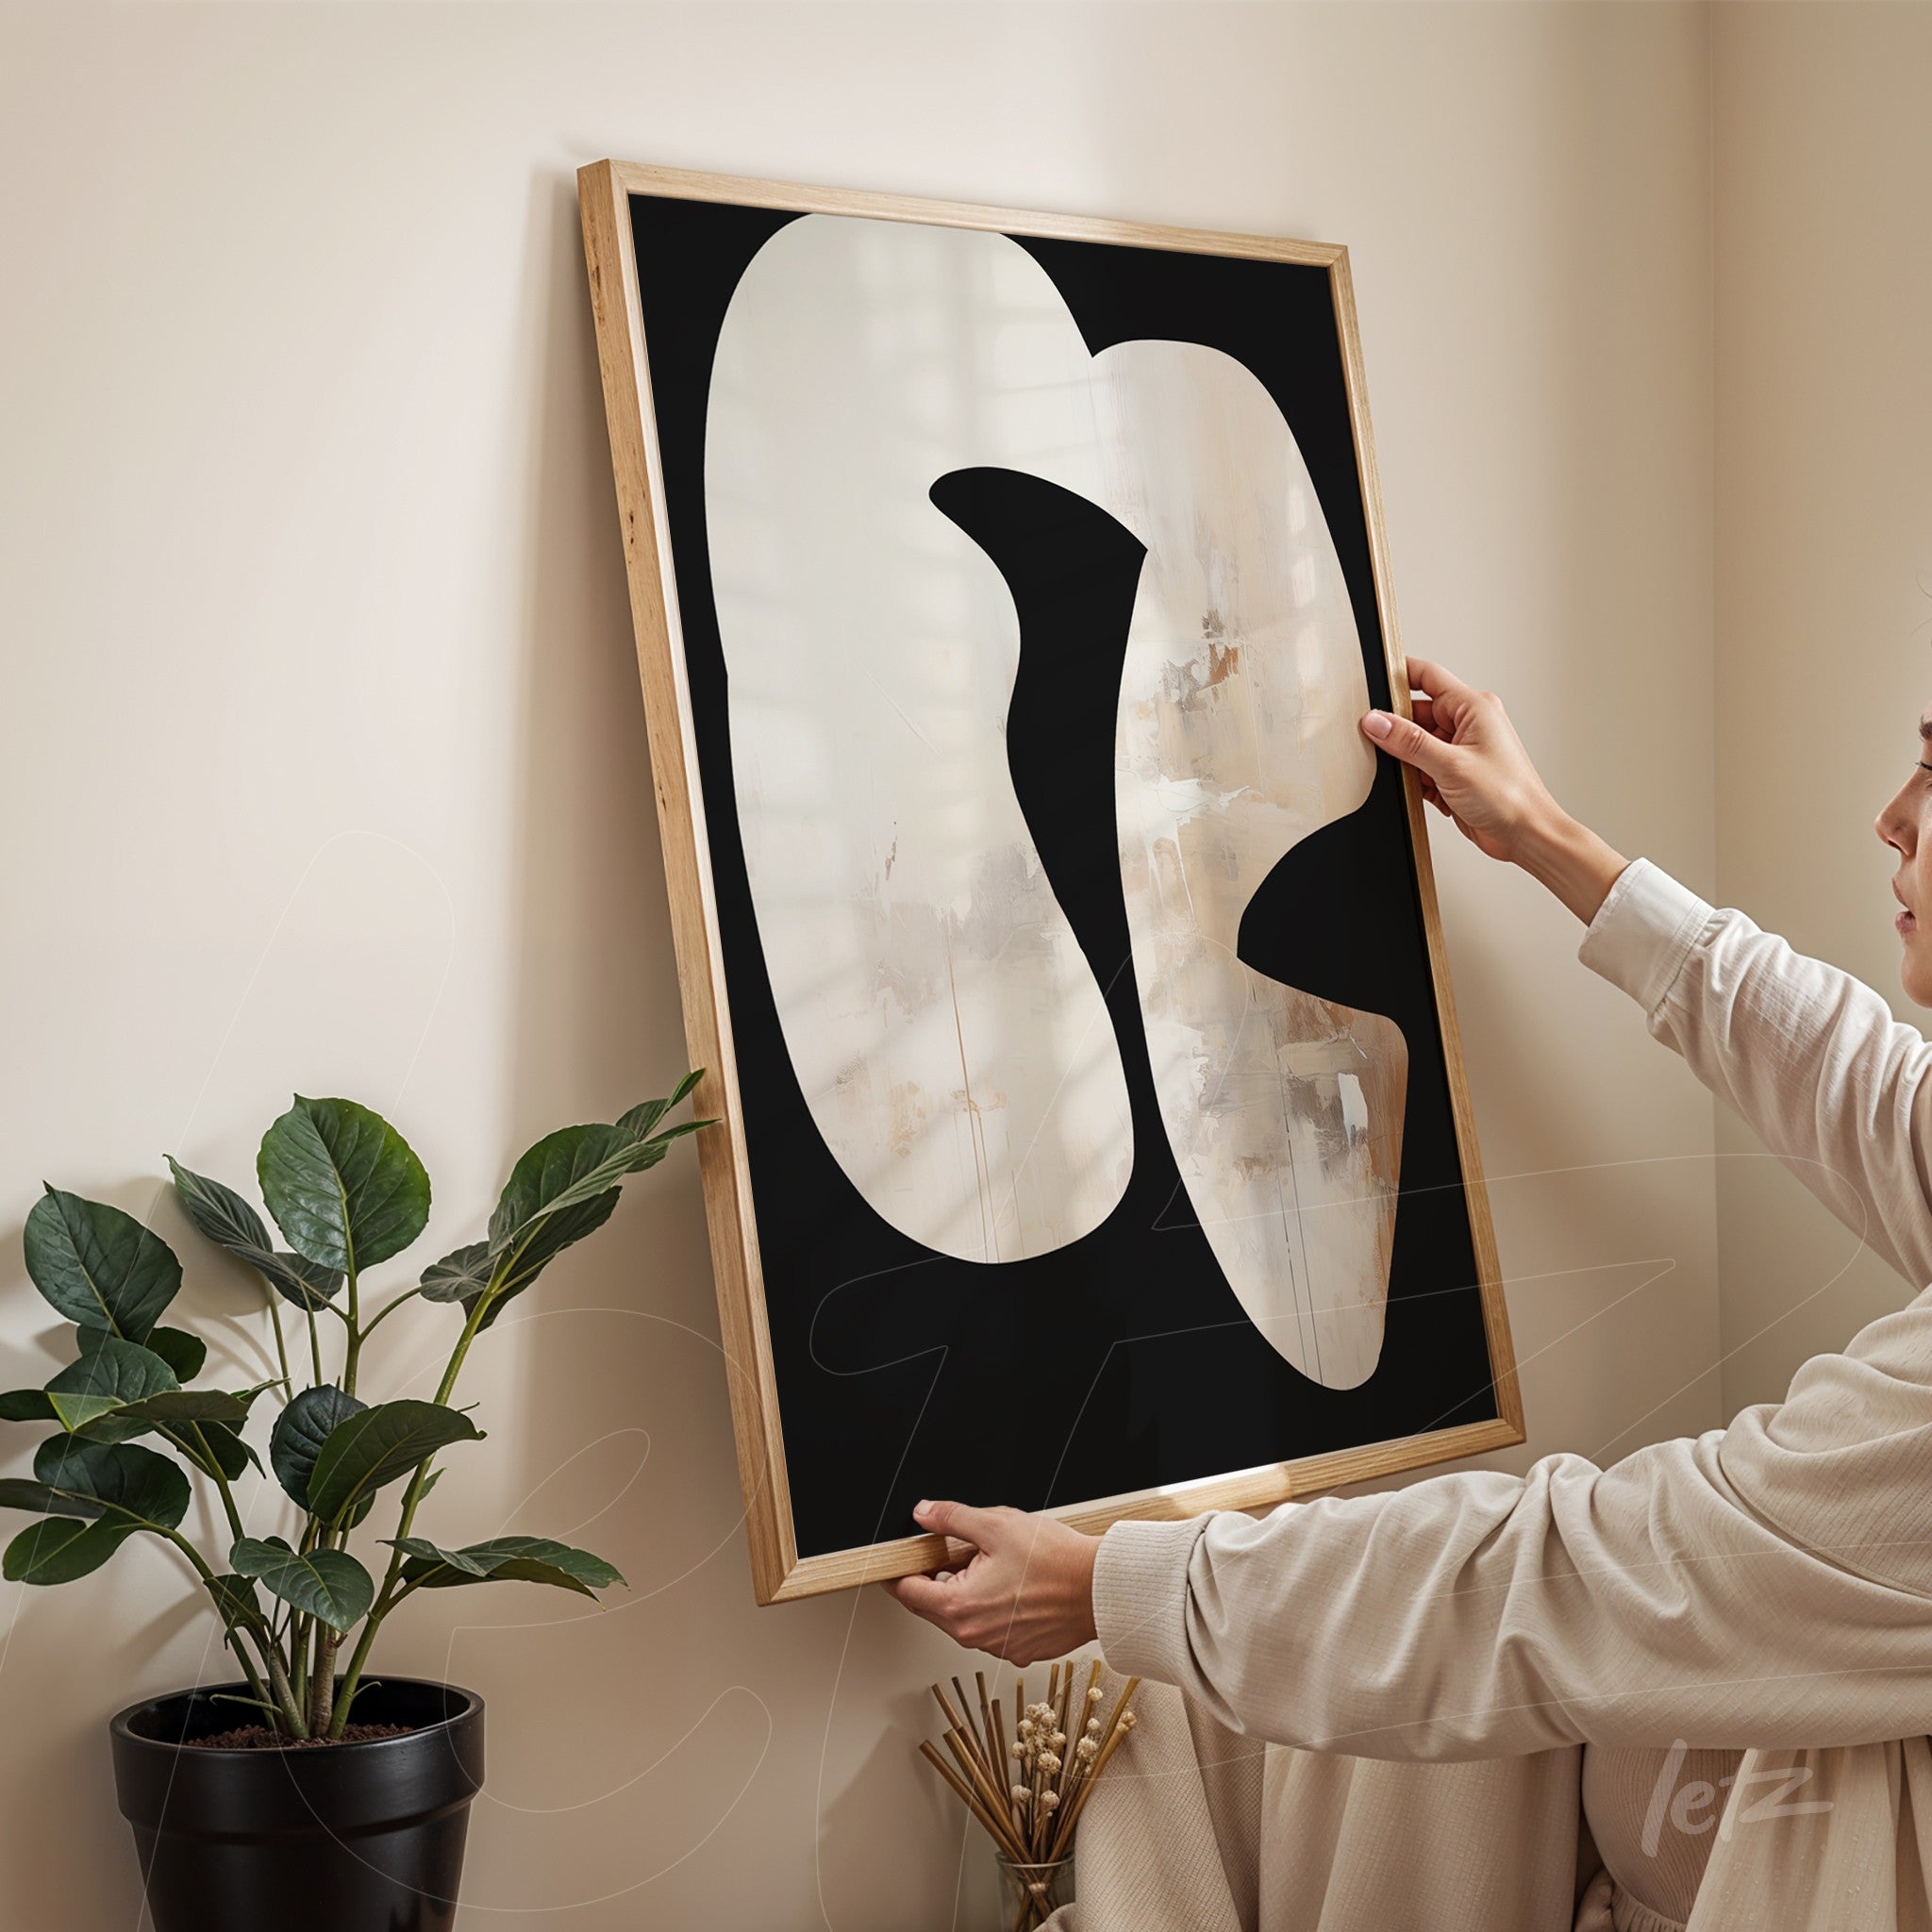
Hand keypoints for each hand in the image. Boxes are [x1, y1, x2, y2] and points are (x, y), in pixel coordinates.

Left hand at [881, 1500, 1100, 1663]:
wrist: (1100, 1588)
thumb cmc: (1055, 1560)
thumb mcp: (996, 1525)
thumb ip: (952, 1518)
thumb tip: (925, 1514)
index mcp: (959, 1607)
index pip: (907, 1592)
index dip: (899, 1571)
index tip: (899, 1559)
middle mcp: (974, 1636)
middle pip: (934, 1607)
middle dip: (937, 1578)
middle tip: (956, 1551)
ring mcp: (998, 1647)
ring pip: (963, 1618)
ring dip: (966, 1593)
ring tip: (994, 1565)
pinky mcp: (1020, 1650)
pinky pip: (991, 1628)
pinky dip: (992, 1608)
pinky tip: (1013, 1585)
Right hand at [1360, 657, 1627, 923]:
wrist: (1526, 834)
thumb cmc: (1509, 796)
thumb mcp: (1451, 765)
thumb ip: (1409, 741)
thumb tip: (1376, 721)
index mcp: (1473, 707)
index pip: (1427, 676)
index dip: (1398, 675)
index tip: (1371, 683)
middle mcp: (1467, 724)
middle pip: (1416, 714)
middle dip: (1398, 731)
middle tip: (1381, 744)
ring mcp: (1460, 749)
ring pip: (1416, 744)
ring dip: (1408, 761)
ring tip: (1414, 775)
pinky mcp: (1454, 773)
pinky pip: (1422, 767)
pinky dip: (1417, 780)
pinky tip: (1424, 791)